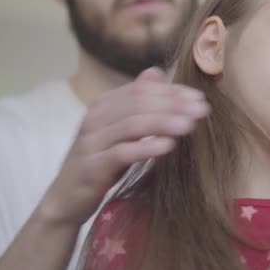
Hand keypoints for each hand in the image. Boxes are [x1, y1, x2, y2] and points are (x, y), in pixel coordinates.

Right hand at [39, 67, 210, 224]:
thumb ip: (137, 102)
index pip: (141, 89)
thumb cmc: (101, 161)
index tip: (199, 98)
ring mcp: (91, 141)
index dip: (172, 91)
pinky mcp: (92, 166)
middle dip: (174, 105)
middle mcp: (95, 118)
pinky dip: (146, 147)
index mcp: (103, 105)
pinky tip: (168, 146)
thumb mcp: (120, 130)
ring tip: (190, 125)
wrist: (67, 198)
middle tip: (202, 110)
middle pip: (139, 103)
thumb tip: (156, 71)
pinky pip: (122, 153)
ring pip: (132, 125)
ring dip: (164, 123)